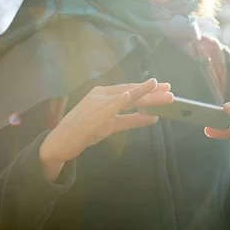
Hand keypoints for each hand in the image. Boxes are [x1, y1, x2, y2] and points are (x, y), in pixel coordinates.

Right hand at [39, 78, 173, 180]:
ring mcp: (97, 104)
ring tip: (164, 95)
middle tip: (170, 90)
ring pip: (127, 97)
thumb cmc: (84, 132)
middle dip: (152, 91)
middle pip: (131, 92)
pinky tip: (135, 97)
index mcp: (103, 94)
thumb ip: (131, 120)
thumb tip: (153, 117)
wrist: (60, 142)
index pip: (130, 89)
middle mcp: (101, 95)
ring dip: (146, 96)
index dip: (148, 88)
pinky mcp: (94, 116)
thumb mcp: (111, 125)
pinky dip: (123, 100)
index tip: (163, 87)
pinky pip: (112, 106)